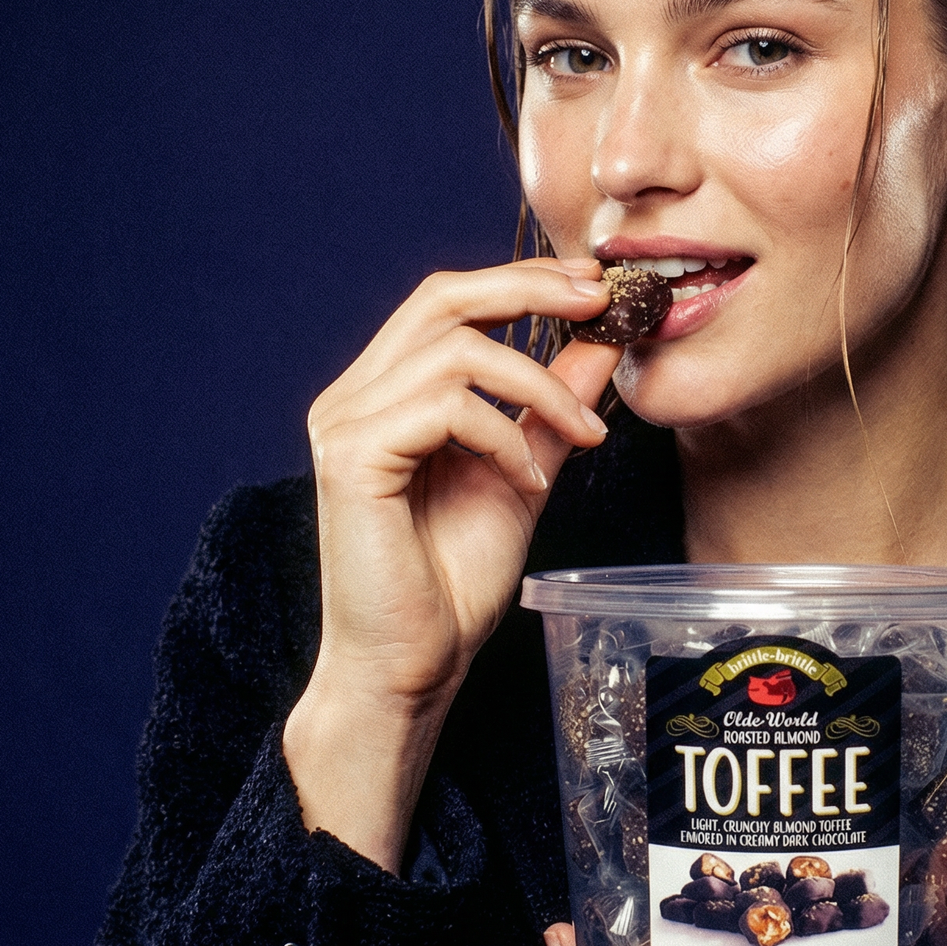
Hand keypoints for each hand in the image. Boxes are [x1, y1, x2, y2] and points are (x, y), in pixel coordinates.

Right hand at [283, 259, 619, 870]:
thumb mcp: (524, 472)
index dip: (522, 280)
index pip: (448, 301)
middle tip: (600, 303)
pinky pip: (447, 408)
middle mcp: (354, 396)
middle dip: (530, 289)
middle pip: (442, 298)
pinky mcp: (353, 459)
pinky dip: (506, 436)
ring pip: (457, 351)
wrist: (412, 665)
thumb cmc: (454, 581)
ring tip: (582, 439)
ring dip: (540, 388)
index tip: (594, 287)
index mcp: (386, 393)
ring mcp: (347, 424)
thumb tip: (600, 341)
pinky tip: (527, 483)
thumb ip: (551, 407)